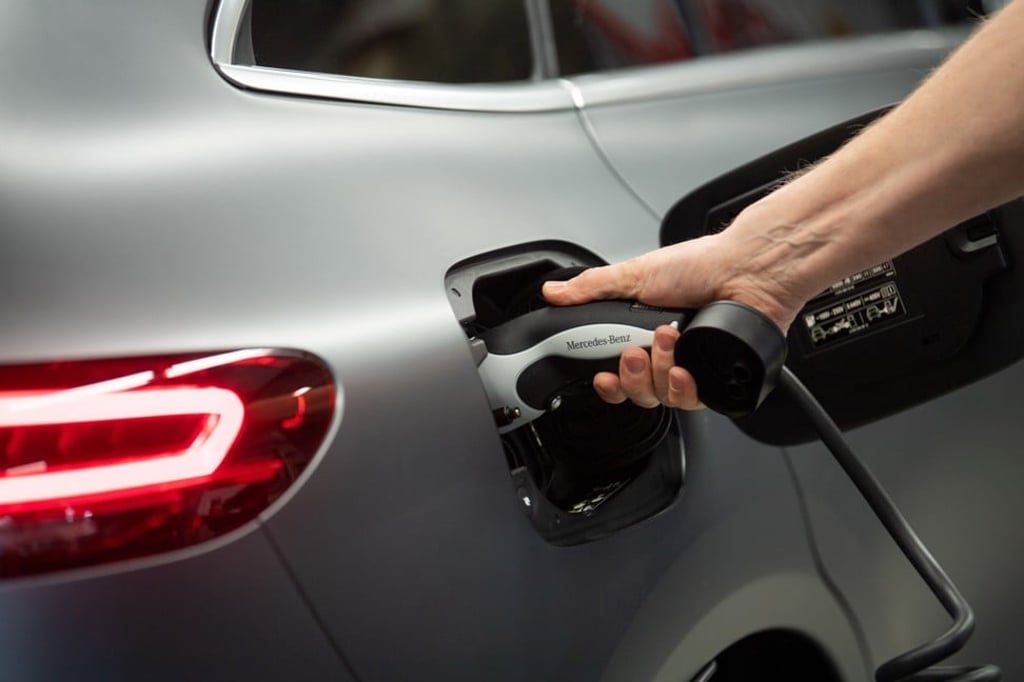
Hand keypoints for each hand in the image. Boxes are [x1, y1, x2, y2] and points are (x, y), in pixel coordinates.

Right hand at [542, 230, 802, 409]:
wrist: (747, 269)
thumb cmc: (702, 265)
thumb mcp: (635, 274)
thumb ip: (592, 288)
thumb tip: (555, 292)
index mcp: (645, 334)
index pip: (617, 374)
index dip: (608, 383)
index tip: (601, 376)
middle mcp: (669, 355)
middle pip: (637, 392)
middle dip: (631, 375)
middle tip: (634, 351)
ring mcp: (694, 369)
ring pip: (662, 397)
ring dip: (659, 370)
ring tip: (668, 340)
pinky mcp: (719, 380)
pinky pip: (693, 402)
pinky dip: (684, 388)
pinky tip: (685, 369)